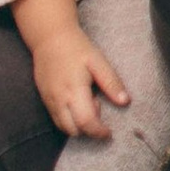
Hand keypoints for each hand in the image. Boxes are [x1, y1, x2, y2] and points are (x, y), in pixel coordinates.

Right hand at [25, 23, 131, 140]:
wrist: (49, 37)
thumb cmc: (76, 48)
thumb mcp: (98, 61)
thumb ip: (111, 83)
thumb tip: (125, 101)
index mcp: (74, 91)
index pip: (86, 122)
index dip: (99, 131)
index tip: (109, 132)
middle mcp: (59, 100)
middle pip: (73, 131)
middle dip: (89, 129)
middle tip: (98, 106)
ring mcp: (49, 100)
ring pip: (63, 127)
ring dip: (78, 125)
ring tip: (88, 102)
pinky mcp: (44, 98)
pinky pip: (56, 118)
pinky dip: (68, 119)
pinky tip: (76, 101)